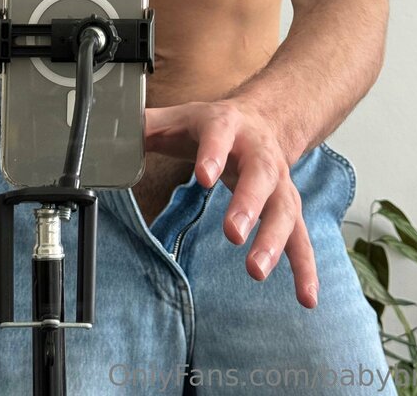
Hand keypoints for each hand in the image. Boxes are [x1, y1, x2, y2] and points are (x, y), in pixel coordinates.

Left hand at [144, 99, 318, 307]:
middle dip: (248, 203)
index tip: (204, 176)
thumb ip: (148, 126)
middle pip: (260, 174)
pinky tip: (306, 298)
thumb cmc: (214, 125)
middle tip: (232, 233)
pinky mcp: (288, 206)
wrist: (263, 118)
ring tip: (256, 270)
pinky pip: (301, 237)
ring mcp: (279, 180)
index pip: (219, 135)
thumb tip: (111, 137)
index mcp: (226, 125)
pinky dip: (305, 268)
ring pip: (283, 207)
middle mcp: (259, 152)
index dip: (213, 154)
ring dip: (274, 239)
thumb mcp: (180, 117)